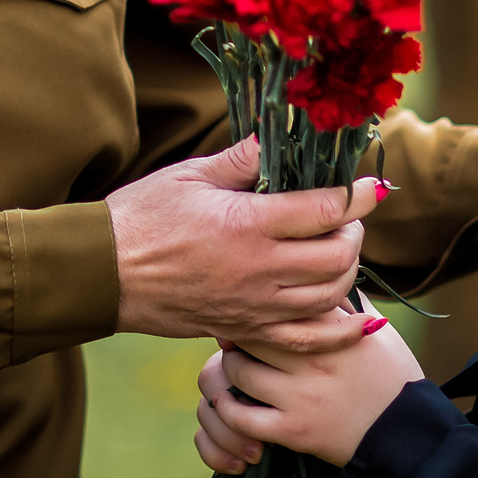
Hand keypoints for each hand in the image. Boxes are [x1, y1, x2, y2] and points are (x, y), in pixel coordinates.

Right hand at [110, 135, 382, 354]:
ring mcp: (254, 305)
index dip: (358, 195)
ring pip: (329, 297)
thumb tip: (278, 136)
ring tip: (340, 250)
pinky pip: (305, 340)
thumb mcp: (190, 175)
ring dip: (348, 271)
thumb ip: (242, 159)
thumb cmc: (141, 217)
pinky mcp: (243, 329)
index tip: (373, 186)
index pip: (324, 209)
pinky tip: (357, 320)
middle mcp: (259, 269)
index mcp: (247, 223)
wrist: (103, 274)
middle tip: (348, 216)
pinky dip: (338, 332)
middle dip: (355, 232)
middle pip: (337, 257)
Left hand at [197, 314, 426, 467]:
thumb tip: (322, 277)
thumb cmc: (393, 378)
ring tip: (237, 368)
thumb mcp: (378, 332)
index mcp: (335, 330)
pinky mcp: (294, 431)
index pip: (281, 302)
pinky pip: (241, 418)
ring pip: (238, 371)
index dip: (259, 303)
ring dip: (231, 369)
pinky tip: (231, 402)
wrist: (408, 437)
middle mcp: (315, 358)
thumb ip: (346, 305)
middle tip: (236, 338)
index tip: (252, 307)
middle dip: (239, 334)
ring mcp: (302, 396)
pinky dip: (228, 410)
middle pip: (251, 332)